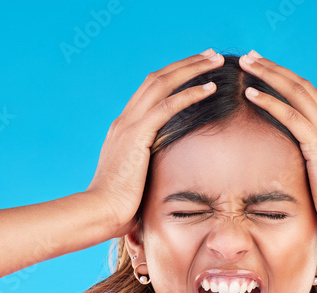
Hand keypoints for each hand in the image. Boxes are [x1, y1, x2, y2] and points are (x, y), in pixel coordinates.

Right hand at [86, 49, 223, 236]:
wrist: (100, 213)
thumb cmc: (119, 207)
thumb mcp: (136, 181)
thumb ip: (149, 169)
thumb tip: (166, 177)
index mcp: (124, 129)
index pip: (150, 91)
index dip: (174, 76)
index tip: (197, 70)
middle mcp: (125, 121)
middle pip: (157, 78)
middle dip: (186, 64)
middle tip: (212, 55)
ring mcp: (128, 125)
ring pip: (162, 84)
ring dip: (192, 70)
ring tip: (216, 61)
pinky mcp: (137, 135)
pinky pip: (167, 106)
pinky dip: (190, 94)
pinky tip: (210, 88)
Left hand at [237, 50, 316, 244]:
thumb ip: (315, 174)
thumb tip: (300, 179)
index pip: (312, 98)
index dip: (289, 82)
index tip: (268, 72)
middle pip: (303, 87)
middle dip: (276, 69)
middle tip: (253, 57)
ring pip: (297, 92)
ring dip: (269, 75)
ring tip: (247, 64)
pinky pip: (291, 116)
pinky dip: (269, 101)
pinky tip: (249, 93)